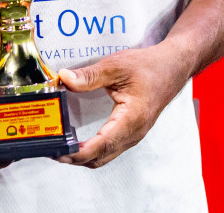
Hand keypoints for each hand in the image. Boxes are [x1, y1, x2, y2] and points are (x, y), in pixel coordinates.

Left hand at [56, 44, 191, 168]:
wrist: (173, 67)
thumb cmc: (149, 66)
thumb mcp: (116, 65)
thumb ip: (89, 75)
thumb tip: (64, 79)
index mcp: (131, 118)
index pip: (101, 145)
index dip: (78, 153)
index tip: (59, 152)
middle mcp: (133, 132)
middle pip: (101, 157)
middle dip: (75, 158)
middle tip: (51, 150)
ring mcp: (133, 135)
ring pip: (105, 156)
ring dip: (83, 157)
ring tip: (61, 148)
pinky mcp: (131, 132)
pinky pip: (110, 149)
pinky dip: (92, 151)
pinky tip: (78, 143)